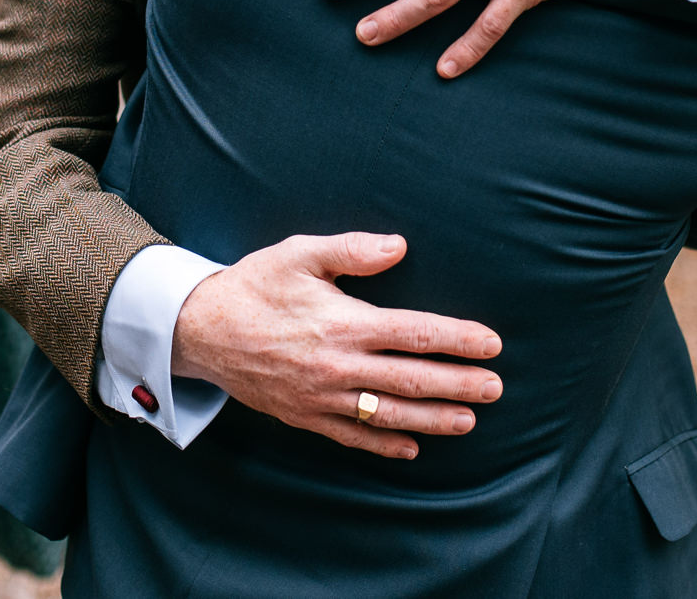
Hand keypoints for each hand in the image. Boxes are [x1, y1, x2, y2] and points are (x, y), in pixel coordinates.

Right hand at [171, 232, 502, 459]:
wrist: (200, 329)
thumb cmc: (254, 286)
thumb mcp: (299, 254)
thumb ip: (352, 250)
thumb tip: (399, 247)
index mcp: (343, 323)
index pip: (415, 334)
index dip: (458, 339)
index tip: (492, 344)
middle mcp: (337, 366)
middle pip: (412, 380)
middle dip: (459, 384)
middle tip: (496, 387)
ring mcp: (321, 397)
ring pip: (388, 415)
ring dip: (433, 419)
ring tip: (469, 420)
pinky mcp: (304, 416)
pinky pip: (351, 437)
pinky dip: (384, 445)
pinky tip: (411, 448)